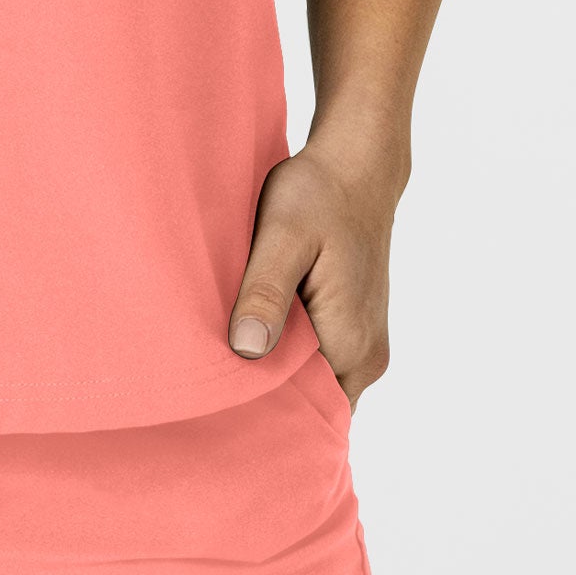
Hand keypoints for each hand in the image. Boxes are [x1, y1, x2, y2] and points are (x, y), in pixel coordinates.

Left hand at [225, 128, 406, 408]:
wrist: (356, 163)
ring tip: (226, 353)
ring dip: (274, 368)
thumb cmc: (319, 194)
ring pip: (311, 379)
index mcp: (351, 345)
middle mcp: (365, 356)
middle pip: (308, 401)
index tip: (216, 400)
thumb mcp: (284, 236)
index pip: (305, 411)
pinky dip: (286, 349)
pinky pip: (317, 356)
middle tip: (210, 380)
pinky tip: (252, 326)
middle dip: (263, 395)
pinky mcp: (353, 324)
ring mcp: (362, 341)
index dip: (261, 410)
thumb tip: (247, 351)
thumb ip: (266, 292)